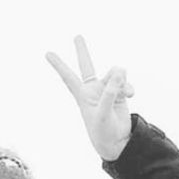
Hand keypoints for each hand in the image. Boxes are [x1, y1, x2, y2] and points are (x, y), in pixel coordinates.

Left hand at [46, 35, 133, 160]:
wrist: (116, 142)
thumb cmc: (103, 130)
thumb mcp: (104, 113)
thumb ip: (111, 91)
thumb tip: (119, 70)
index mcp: (83, 95)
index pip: (68, 76)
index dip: (58, 65)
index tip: (47, 53)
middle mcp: (93, 89)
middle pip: (87, 66)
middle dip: (82, 51)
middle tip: (77, 36)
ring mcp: (107, 90)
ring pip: (115, 74)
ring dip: (121, 81)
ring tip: (125, 94)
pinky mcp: (119, 93)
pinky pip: (126, 82)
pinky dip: (129, 87)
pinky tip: (131, 96)